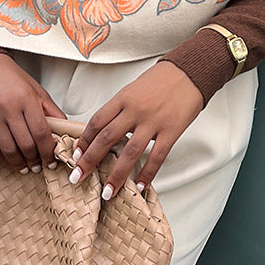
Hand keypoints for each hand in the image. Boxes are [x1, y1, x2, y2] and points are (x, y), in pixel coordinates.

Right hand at [0, 51, 66, 172]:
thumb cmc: (12, 78)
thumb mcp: (36, 89)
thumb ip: (51, 110)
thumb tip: (65, 130)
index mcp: (27, 98)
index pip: (41, 132)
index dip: (48, 151)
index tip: (51, 161)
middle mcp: (9, 107)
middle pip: (26, 144)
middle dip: (35, 160)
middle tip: (38, 166)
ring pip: (8, 149)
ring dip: (19, 162)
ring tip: (25, 166)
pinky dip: (1, 157)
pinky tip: (8, 157)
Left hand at [70, 61, 201, 198]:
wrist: (189, 71)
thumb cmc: (161, 79)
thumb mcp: (133, 88)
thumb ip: (120, 109)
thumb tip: (104, 131)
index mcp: (123, 98)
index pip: (97, 122)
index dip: (84, 141)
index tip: (76, 155)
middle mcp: (134, 110)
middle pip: (106, 139)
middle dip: (89, 161)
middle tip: (78, 177)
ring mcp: (152, 122)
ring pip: (129, 153)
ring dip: (116, 175)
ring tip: (107, 192)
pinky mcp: (171, 131)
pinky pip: (156, 157)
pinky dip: (147, 174)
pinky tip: (139, 186)